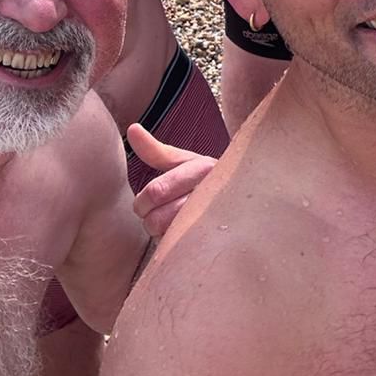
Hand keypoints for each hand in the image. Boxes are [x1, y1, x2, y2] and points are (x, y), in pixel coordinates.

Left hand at [126, 122, 216, 237]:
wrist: (244, 198)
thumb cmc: (204, 179)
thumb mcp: (183, 162)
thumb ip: (155, 150)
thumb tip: (132, 128)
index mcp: (202, 168)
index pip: (156, 191)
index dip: (143, 202)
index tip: (146, 203)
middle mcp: (212, 190)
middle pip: (157, 218)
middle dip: (150, 220)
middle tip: (158, 215)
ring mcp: (216, 216)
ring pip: (168, 234)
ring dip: (163, 232)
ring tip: (172, 224)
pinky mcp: (217, 237)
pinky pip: (180, 246)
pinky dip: (175, 243)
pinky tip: (183, 235)